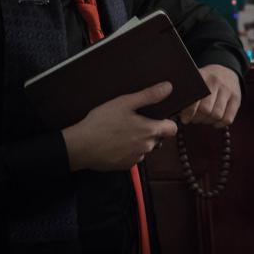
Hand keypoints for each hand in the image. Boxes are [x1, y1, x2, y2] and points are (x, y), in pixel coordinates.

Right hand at [63, 81, 177, 171]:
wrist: (80, 146)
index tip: (156, 116)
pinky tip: (114, 142)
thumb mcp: (125, 102)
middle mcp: (147, 147)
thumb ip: (149, 96)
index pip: (172, 128)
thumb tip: (168, 87)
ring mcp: (136, 158)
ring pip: (145, 147)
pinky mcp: (125, 166)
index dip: (166, 121)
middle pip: (158, 137)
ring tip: (121, 131)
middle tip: (132, 120)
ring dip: (138, 140)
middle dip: (149, 129)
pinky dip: (128, 150)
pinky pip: (133, 156)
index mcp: (150, 131)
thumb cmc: (102, 122)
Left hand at [179, 64, 240, 126]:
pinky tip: (214, 121)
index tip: (185, 119)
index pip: (195, 99)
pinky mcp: (237, 98)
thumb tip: (175, 107)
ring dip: (208, 121)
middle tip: (194, 119)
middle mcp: (216, 83)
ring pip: (217, 115)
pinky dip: (220, 124)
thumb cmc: (205, 79)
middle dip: (198, 118)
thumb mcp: (196, 79)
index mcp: (202, 77)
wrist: (226, 70)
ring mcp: (228, 90)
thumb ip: (187, 90)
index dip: (189, 112)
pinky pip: (228, 118)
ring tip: (204, 119)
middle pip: (206, 110)